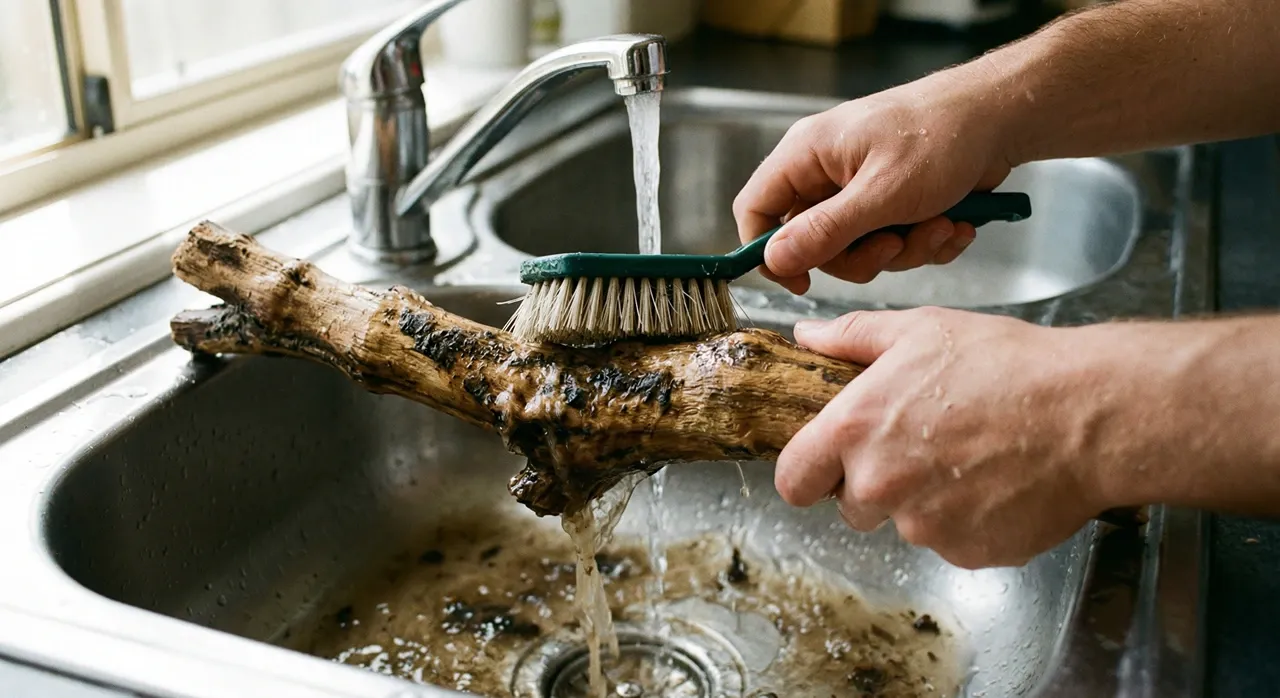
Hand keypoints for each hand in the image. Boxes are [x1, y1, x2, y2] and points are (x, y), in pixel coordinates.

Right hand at [732, 71, 1013, 294]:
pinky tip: (953, 224)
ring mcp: (860, 189)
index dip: (767, 251)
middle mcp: (827, 173)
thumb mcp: (881, 194)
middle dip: (861, 256)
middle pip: (812, 242)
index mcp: (807, 155)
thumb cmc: (942, 136)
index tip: (801, 281)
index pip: (756, 208)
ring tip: (940, 226)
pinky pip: (892, 244)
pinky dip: (925, 243)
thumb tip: (773, 258)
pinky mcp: (892, 203)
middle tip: (895, 245)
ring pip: (858, 250)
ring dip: (904, 250)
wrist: (1003, 118)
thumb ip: (824, 231)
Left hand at [776, 307, 1158, 568]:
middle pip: (849, 505)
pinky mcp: (966, 552)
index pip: (792, 481)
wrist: (1089, 414)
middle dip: (873, 483)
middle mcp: (879, 485)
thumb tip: (806, 336)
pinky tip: (995, 482)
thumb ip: (852, 337)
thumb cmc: (1008, 366)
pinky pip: (949, 541)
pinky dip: (966, 519)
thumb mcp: (920, 331)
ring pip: (902, 523)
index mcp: (854, 430)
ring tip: (968, 458)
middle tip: (919, 446)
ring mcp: (923, 526)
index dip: (807, 473)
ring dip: (922, 501)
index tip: (825, 466)